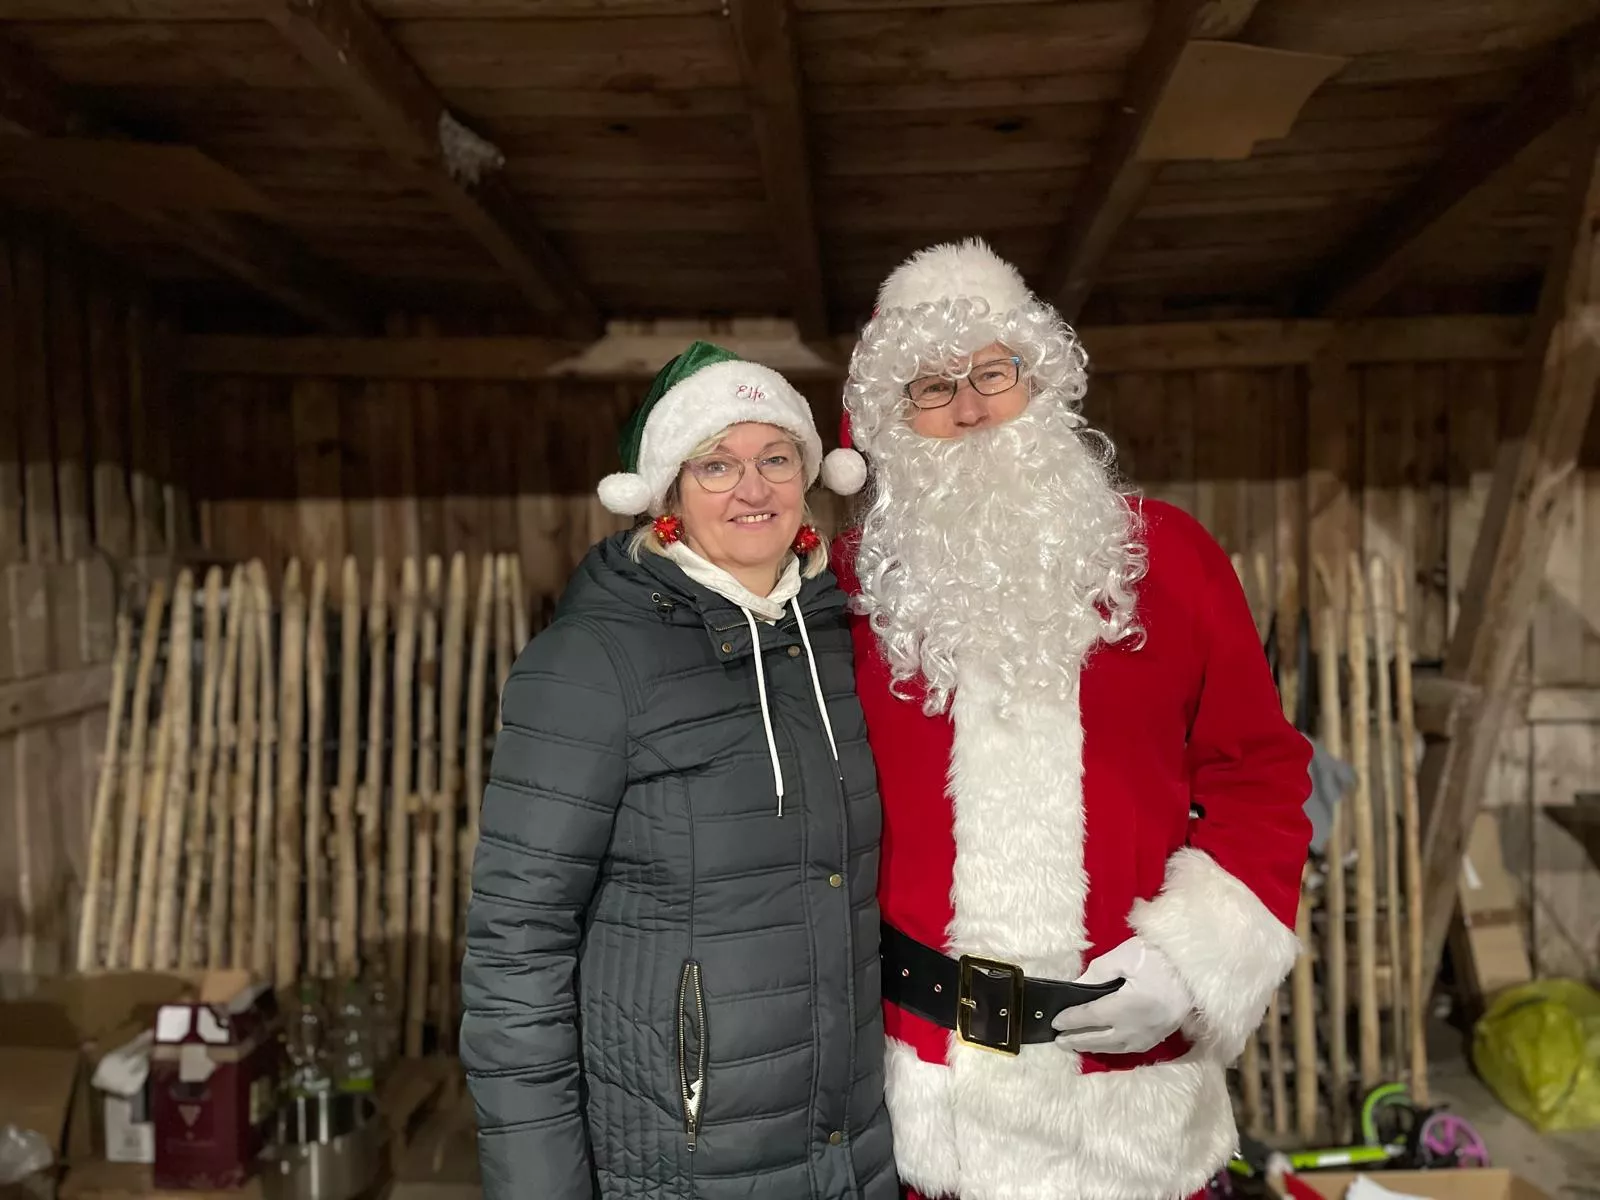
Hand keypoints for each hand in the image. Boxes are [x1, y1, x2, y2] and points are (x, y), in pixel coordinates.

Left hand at [1051, 936, 1193, 1054]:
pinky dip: (1113, 1048)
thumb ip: (1097, 972)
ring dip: (1093, 1046)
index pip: (1090, 1016)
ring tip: (1076, 1044)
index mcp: (1126, 1006)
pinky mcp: (1159, 1036)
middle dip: (1076, 1039)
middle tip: (1058, 1040)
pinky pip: (1130, 1049)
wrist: (1198, 968)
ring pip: (1114, 1047)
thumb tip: (1077, 986)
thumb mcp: (1126, 956)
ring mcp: (1149, 1035)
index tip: (1055, 1022)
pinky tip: (1106, 1045)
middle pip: (1099, 1038)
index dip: (1071, 1020)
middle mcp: (1135, 1027)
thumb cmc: (1160, 957)